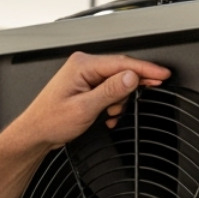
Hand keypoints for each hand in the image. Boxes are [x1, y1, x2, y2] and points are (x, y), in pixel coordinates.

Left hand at [7, 52, 171, 151]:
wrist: (35, 133)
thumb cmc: (50, 121)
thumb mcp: (85, 108)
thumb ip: (111, 90)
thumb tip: (131, 77)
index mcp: (82, 65)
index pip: (122, 63)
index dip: (146, 69)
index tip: (163, 74)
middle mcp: (83, 66)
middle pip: (121, 70)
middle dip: (132, 87)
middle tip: (153, 90)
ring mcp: (83, 75)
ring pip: (116, 82)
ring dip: (119, 100)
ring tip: (110, 115)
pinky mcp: (85, 86)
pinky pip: (108, 89)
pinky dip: (112, 103)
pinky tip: (107, 115)